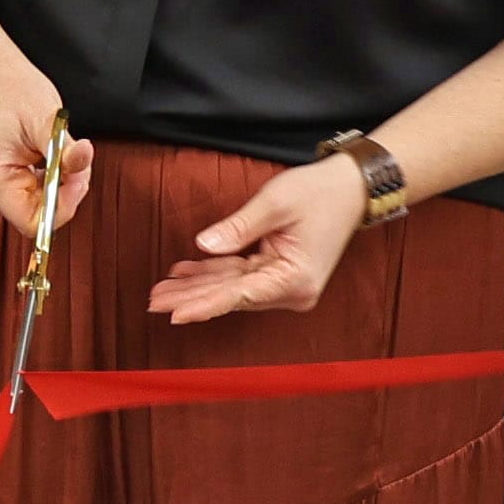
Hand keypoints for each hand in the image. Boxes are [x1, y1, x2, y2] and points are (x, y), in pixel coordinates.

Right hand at [0, 58, 91, 244]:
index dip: (61, 206)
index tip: (76, 178)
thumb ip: (65, 149)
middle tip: (73, 156)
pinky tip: (47, 154)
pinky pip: (30, 193)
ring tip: (59, 149)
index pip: (31, 222)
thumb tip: (85, 159)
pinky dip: (47, 178)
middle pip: (36, 214)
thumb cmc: (10, 90)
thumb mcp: (45, 118)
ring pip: (36, 204)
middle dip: (64, 190)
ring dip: (57, 182)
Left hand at [151, 158, 362, 324]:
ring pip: (231, 287)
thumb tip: (203, 246)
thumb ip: (238, 228)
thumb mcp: (276, 203)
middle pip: (231, 296)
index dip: (204, 304)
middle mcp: (291, 290)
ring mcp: (284, 284)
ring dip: (197, 286)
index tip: (175, 315)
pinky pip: (239, 275)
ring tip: (160, 290)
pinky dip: (212, 273)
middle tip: (153, 302)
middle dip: (191, 297)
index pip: (240, 295)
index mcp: (295, 279)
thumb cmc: (319, 193)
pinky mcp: (278, 273)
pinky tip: (184, 273)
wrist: (350, 188)